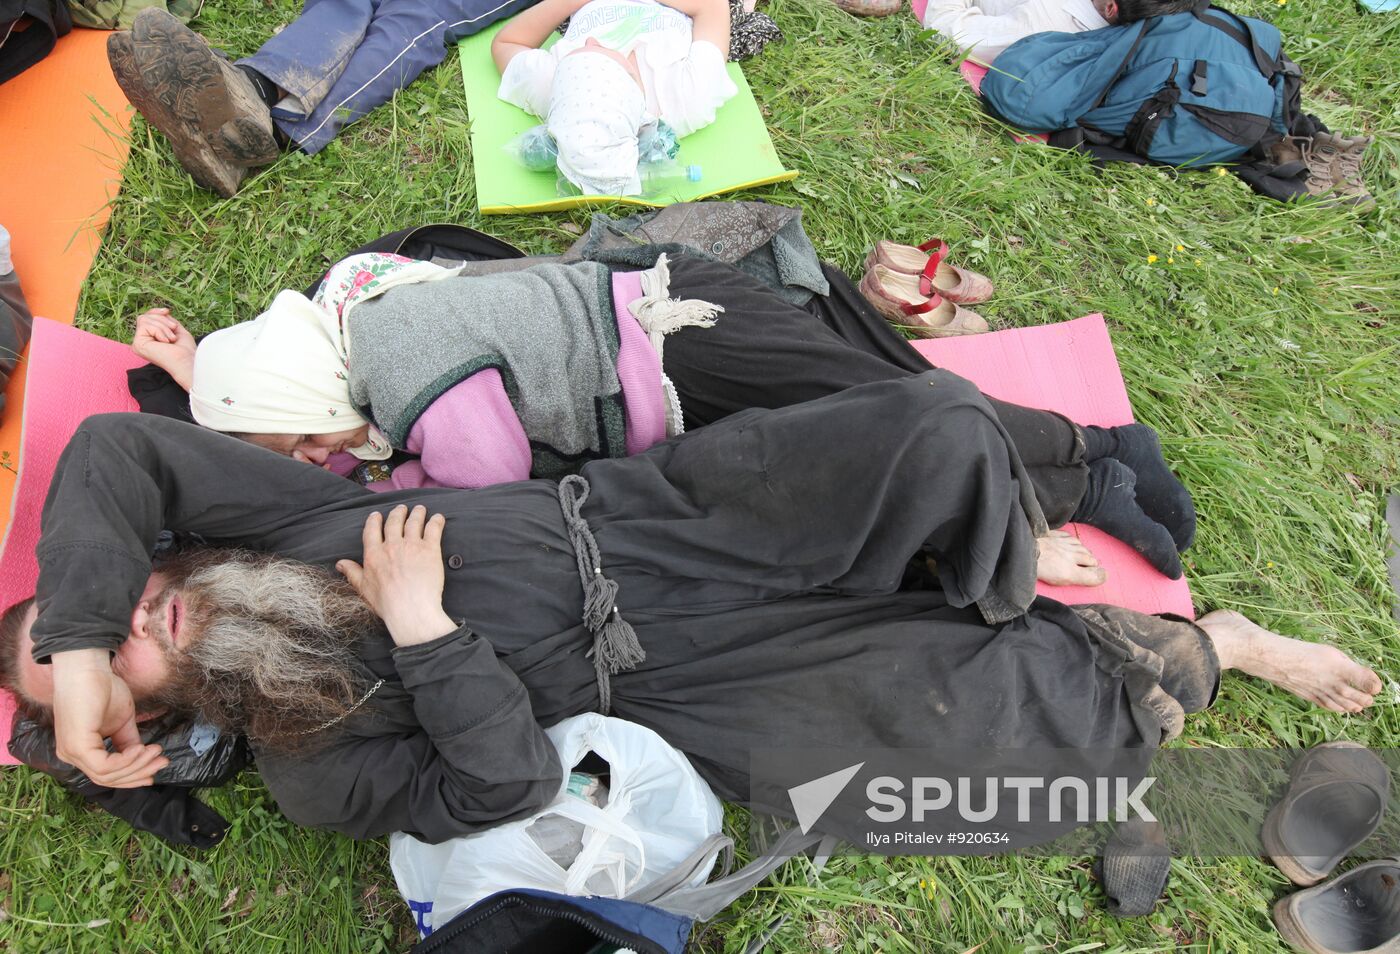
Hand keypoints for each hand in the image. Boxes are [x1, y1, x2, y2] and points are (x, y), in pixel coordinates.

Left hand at [51, 648, 167, 787]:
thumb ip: (128, 741)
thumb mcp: (121, 721)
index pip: (106, 774)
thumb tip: (143, 756)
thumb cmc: (102, 688)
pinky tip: (142, 748)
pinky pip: (104, 765)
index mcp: (80, 750)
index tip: (158, 767)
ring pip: (107, 775)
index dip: (133, 775)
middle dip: (139, 773)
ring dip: (137, 765)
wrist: (88, 668)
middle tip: (163, 762)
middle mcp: (71, 755)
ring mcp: (71, 752)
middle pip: (107, 779)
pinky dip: (127, 759)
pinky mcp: (77, 745)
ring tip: (156, 751)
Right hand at [131, 308, 196, 389]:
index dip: (156, 312)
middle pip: (144, 317)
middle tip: (174, 329)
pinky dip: (159, 331)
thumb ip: (165, 320)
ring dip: (163, 326)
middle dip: (162, 320)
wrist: (187, 361)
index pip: (146, 318)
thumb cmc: (185, 349)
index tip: (167, 311)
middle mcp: (141, 341)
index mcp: (149, 339)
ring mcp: (138, 344)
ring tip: (172, 338)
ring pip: (144, 319)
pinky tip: (166, 342)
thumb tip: (162, 311)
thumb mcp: (175, 329)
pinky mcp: (137, 344)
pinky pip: (145, 326)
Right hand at [336, 505, 456, 646]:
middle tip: (402, 508)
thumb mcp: (363, 588)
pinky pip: (433, 529)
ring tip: (420, 509)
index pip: (372, 530)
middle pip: (394, 522)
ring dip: (417, 513)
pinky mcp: (430, 549)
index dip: (374, 520)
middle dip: (398, 513)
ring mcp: (411, 545)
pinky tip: (438, 518)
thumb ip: (352, 573)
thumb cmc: (387, 602)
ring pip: (414, 522)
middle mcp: (392, 545)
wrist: (410, 609)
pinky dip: (436, 521)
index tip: (377, 515)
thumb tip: (340, 563)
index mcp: (374, 554)